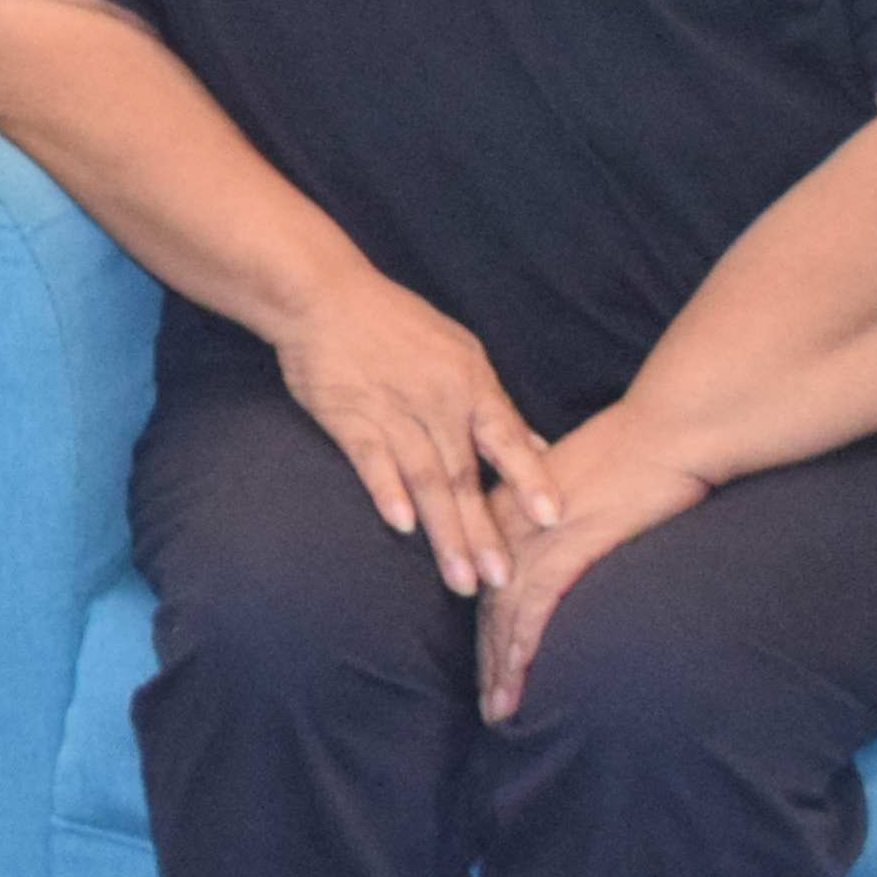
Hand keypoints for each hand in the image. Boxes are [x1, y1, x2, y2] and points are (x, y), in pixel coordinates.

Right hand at [271, 274, 562, 597]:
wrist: (323, 295)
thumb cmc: (396, 323)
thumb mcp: (460, 353)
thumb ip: (495, 406)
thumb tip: (537, 446)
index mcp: (470, 384)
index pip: (508, 440)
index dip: (530, 480)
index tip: (553, 520)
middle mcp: (437, 402)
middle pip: (466, 477)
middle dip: (486, 533)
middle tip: (504, 581)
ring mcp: (392, 410)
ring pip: (426, 480)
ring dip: (445, 533)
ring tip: (461, 580)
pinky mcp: (347, 415)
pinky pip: (371, 458)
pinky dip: (387, 490)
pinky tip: (402, 525)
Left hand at [476, 410, 712, 720]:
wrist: (671, 428)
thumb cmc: (644, 453)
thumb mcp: (589, 486)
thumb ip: (569, 519)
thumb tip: (575, 545)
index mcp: (510, 506)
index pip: (487, 578)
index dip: (486, 626)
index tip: (488, 666)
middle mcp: (509, 521)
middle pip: (485, 603)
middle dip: (486, 659)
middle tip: (490, 706)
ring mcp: (533, 534)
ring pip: (501, 613)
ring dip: (500, 667)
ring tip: (500, 711)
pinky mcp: (564, 545)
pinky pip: (531, 607)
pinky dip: (521, 647)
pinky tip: (516, 680)